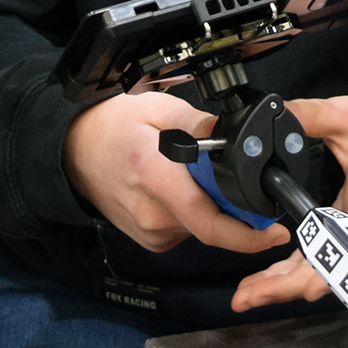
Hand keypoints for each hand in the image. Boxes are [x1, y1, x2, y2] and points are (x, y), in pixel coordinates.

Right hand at [62, 92, 291, 255]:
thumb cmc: (109, 127)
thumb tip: (238, 134)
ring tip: (187, 172)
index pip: (209, 220)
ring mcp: (150, 231)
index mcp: (154, 176)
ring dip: (210, 203)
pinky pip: (188, 229)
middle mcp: (152, 214)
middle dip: (231, 201)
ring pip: (203, 226)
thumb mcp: (155, 108)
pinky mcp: (151, 240)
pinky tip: (176, 187)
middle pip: (213, 222)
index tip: (275, 230)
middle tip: (222, 173)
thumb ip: (200, 122)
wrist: (71, 151)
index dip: (249, 232)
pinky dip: (193, 210)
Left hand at [230, 96, 347, 311]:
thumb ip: (311, 114)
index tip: (305, 287)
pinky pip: (317, 258)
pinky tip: (265, 282)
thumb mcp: (347, 113)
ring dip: (283, 285)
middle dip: (289, 286)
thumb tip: (277, 113)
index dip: (330, 267)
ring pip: (321, 269)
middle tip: (250, 295)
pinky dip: (290, 273)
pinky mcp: (344, 232)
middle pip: (331, 267)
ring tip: (247, 295)